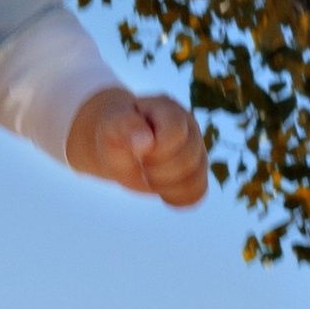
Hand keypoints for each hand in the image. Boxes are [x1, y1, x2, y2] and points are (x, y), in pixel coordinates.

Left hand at [67, 86, 209, 207]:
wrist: (120, 144)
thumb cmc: (117, 133)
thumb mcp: (111, 127)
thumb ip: (125, 127)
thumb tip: (146, 141)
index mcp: (170, 110)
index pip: (175, 134)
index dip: (154, 152)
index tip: (137, 151)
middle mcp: (190, 127)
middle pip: (187, 160)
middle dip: (156, 171)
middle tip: (139, 164)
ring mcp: (197, 150)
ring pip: (195, 179)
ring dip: (165, 186)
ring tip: (148, 176)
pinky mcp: (197, 171)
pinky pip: (197, 192)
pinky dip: (176, 198)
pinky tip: (160, 191)